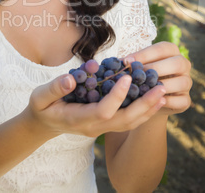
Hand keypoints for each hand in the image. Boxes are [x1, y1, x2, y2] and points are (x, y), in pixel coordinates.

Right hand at [24, 70, 166, 138]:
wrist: (44, 123)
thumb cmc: (42, 107)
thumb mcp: (41, 96)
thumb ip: (55, 88)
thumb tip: (71, 78)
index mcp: (79, 119)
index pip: (103, 111)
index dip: (116, 96)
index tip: (127, 77)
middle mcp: (94, 127)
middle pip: (124, 121)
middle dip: (144, 105)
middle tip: (161, 87)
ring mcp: (101, 128)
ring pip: (129, 123)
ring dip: (148, 109)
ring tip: (163, 92)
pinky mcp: (105, 123)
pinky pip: (127, 120)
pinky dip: (142, 110)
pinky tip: (152, 98)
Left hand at [124, 41, 191, 115]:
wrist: (147, 100)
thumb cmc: (140, 76)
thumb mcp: (137, 67)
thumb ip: (132, 63)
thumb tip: (120, 62)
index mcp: (171, 51)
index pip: (161, 49)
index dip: (144, 54)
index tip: (128, 61)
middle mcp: (183, 64)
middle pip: (177, 63)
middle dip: (157, 69)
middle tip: (139, 76)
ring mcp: (187, 82)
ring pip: (182, 82)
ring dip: (163, 86)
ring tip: (146, 90)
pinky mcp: (186, 100)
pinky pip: (181, 100)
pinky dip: (167, 102)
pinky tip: (153, 102)